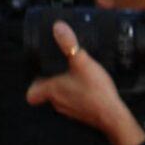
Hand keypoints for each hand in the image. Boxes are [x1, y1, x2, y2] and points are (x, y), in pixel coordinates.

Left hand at [25, 21, 144, 144]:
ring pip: (61, 100)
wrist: (113, 116)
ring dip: (66, 91)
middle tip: (62, 73)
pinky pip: (76, 106)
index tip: (40, 77)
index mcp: (51, 90)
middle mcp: (57, 103)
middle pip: (47, 94)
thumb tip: (58, 27)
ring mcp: (70, 112)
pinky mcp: (83, 117)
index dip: (34, 85)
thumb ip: (69, 44)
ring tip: (77, 80)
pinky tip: (90, 92)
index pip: (31, 93)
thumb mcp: (82, 63)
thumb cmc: (95, 91)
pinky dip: (80, 99)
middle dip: (52, 84)